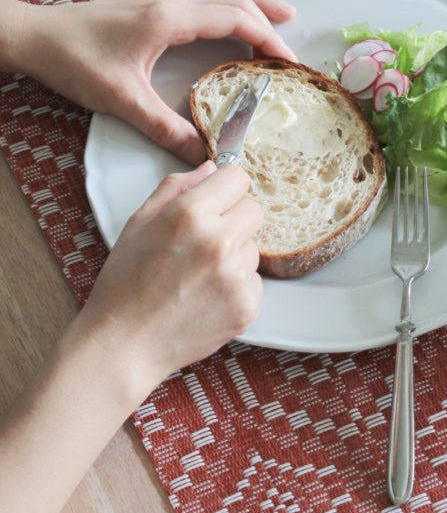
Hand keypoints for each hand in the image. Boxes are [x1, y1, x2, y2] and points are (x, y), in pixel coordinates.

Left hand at [5, 0, 295, 163]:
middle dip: (268, 17)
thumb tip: (204, 153)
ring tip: (279, 10)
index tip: (287, 61)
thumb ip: (165, 127)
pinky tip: (230, 0)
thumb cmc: (74, 62)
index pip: (232, 19)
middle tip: (292, 40)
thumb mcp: (122, 100)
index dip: (265, 38)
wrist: (36, 36)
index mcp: (168, 19)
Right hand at [79, 161, 262, 389]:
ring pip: (254, 247)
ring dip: (235, 255)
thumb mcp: (139, 222)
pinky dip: (238, 286)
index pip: (238, 177)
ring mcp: (236, 276)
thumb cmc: (125, 282)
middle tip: (206, 240)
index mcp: (190, 213)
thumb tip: (212, 168)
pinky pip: (256, 281)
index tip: (218, 199)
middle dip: (234, 220)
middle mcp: (219, 241)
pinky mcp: (248, 306)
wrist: (123, 344)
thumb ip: (178, 187)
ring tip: (199, 274)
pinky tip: (207, 296)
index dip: (226, 188)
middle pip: (254, 210)